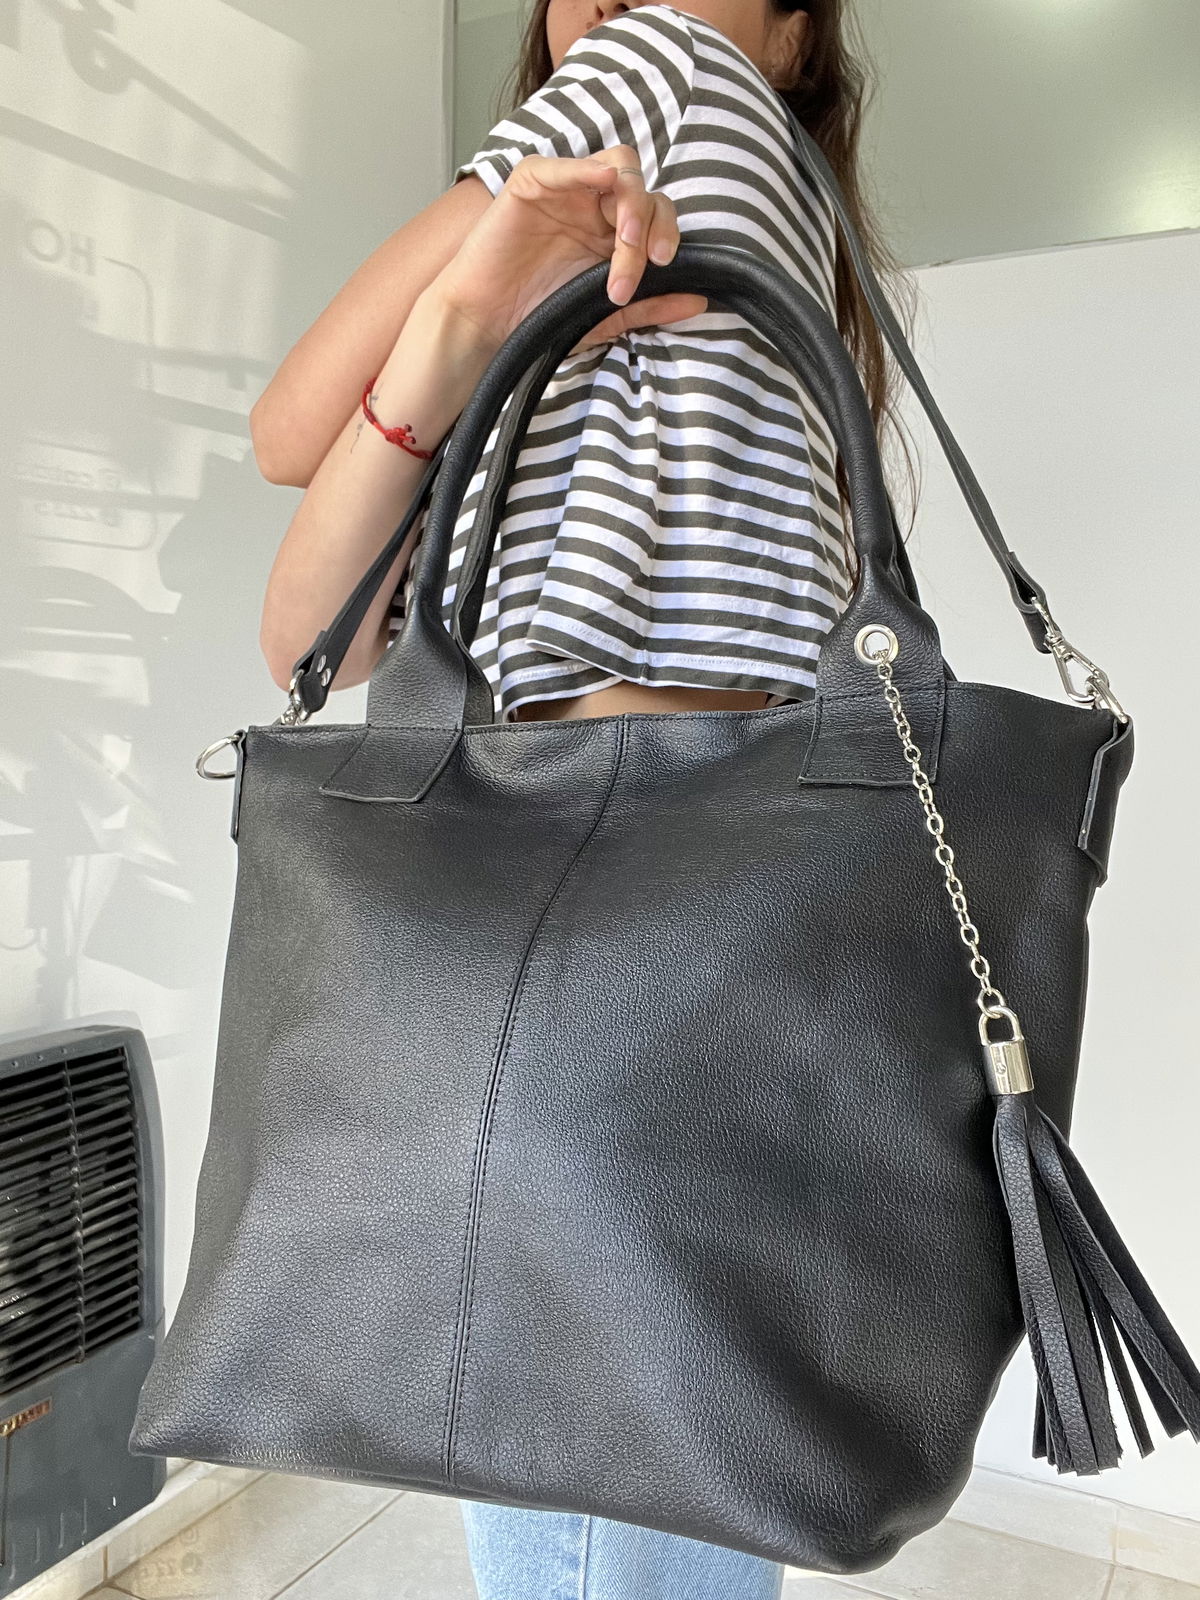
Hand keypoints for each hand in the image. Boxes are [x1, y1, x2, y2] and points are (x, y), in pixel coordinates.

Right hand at [426, 145, 706, 355]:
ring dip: (629, 203)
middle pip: (641, 189)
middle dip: (649, 226)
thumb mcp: (604, 316)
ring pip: (616, 169)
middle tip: (640, 264)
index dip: (667, 234)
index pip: (656, 212)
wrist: (487, 326)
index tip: (663, 268)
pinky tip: (604, 181)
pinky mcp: (531, 183)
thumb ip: (650, 305)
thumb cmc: (538, 317)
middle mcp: (592, 205)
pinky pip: (564, 165)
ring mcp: (564, 191)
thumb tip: (700, 299)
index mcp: (611, 232)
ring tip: (624, 244)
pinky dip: (587, 168)